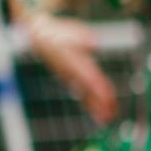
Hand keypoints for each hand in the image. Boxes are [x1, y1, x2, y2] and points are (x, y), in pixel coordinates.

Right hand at [19, 8, 116, 124]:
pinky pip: (82, 94)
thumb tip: (94, 43)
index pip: (88, 76)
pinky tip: (99, 114)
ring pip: (85, 95)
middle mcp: (71, 73)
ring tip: (107, 119)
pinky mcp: (71, 80)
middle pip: (88, 90)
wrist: (40, 39)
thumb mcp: (70, 31)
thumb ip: (83, 37)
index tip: (108, 98)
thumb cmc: (58, 34)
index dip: (98, 87)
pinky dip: (91, 104)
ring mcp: (70, 78)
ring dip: (96, 107)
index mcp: (73, 61)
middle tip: (110, 116)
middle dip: (99, 103)